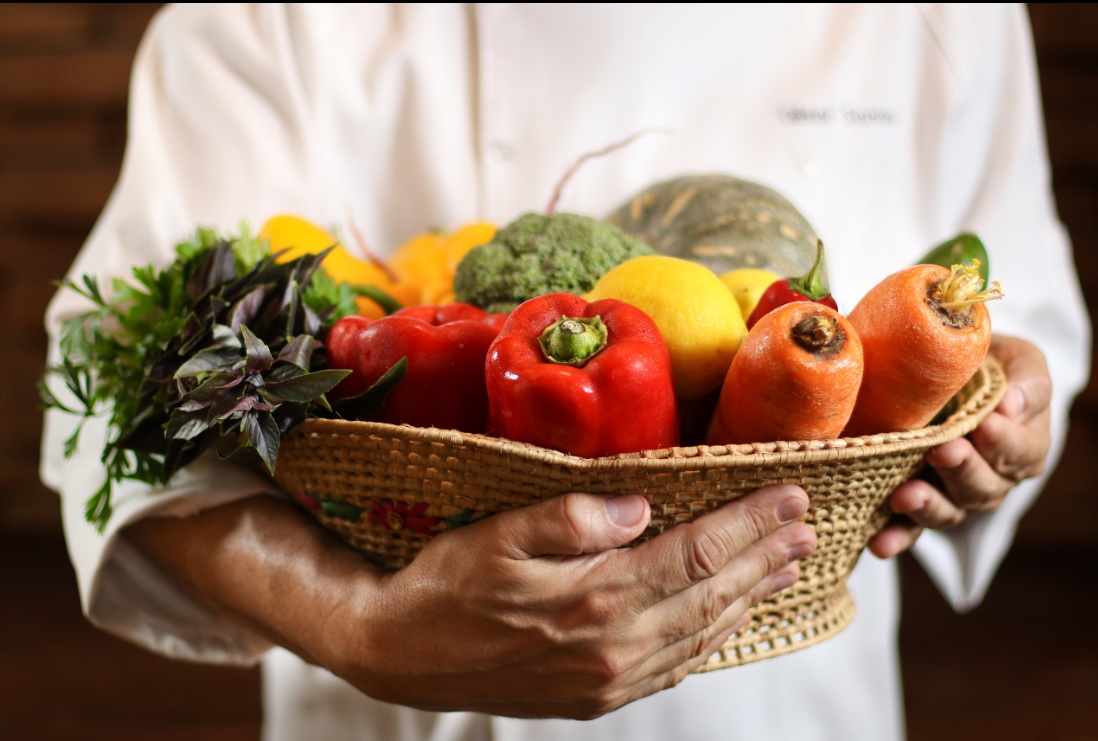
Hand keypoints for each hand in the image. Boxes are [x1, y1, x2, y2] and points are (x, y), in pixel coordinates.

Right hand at [323, 485, 815, 718]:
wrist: (399, 655)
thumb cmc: (444, 585)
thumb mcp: (498, 534)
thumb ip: (573, 518)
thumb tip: (641, 506)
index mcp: (594, 599)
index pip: (695, 555)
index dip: (748, 524)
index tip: (790, 497)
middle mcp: (612, 648)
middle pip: (712, 597)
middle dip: (765, 558)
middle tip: (807, 528)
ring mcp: (607, 681)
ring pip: (701, 636)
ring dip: (749, 599)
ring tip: (786, 568)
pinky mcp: (595, 698)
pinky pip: (673, 669)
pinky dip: (711, 639)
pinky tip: (728, 620)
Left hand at [869, 334, 1051, 557]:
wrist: (954, 377)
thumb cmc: (990, 368)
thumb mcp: (1019, 362)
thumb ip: (1024, 383)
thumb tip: (1009, 405)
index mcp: (1024, 445)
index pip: (1021, 451)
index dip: (1005, 442)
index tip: (986, 426)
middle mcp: (992, 479)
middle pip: (983, 486)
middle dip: (962, 470)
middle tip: (943, 451)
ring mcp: (953, 496)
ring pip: (948, 510)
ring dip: (927, 506)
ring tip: (906, 496)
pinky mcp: (919, 503)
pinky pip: (910, 528)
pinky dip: (897, 538)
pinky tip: (880, 544)